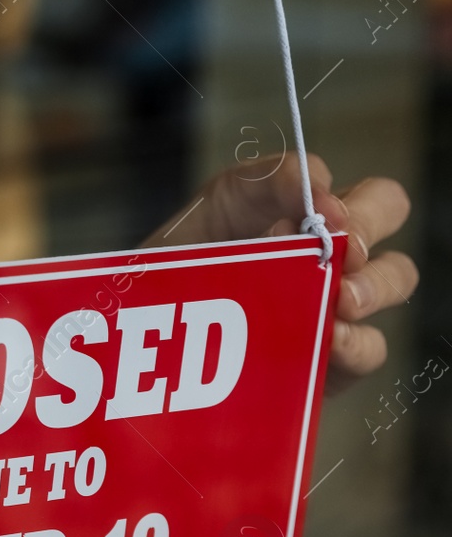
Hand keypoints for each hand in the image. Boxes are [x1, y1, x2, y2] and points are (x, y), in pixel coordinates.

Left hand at [141, 152, 415, 391]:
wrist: (140, 343)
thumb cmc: (170, 271)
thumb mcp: (203, 215)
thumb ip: (262, 186)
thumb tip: (321, 196)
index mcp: (289, 206)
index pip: (327, 179)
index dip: (319, 190)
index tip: (312, 213)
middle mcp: (323, 245)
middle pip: (384, 209)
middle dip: (368, 223)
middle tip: (343, 248)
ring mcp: (335, 300)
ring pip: (396, 275)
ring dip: (373, 283)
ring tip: (341, 298)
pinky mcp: (333, 357)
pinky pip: (370, 346)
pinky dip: (354, 341)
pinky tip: (328, 339)